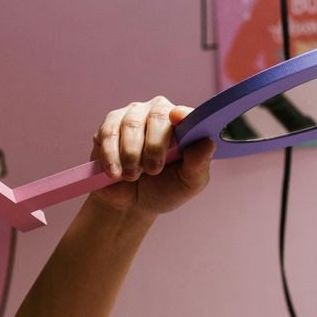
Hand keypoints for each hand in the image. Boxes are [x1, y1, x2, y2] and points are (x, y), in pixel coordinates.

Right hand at [90, 97, 213, 219]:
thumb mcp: (187, 183)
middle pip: (157, 116)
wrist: (131, 204)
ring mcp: (132, 115)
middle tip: (153, 171)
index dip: (183, 114)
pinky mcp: (109, 125)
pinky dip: (111, 155)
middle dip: (154, 147)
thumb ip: (199, 164)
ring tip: (133, 176)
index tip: (178, 118)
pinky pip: (108, 133)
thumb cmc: (164, 189)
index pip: (186, 113)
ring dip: (132, 155)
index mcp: (183, 124)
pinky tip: (114, 173)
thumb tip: (208, 143)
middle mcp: (159, 112)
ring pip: (131, 125)